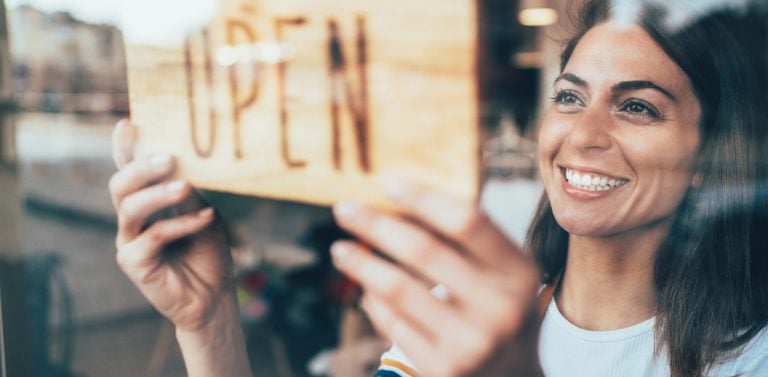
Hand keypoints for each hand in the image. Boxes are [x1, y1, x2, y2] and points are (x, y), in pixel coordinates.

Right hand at [109, 120, 233, 331]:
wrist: (214, 296)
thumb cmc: (207, 251)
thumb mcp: (203, 213)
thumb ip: (189, 192)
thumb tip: (181, 163)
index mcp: (146, 201)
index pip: (130, 169)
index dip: (125, 148)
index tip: (128, 123)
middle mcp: (132, 218)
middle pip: (121, 185)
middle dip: (141, 167)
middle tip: (169, 158)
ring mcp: (129, 240)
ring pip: (130, 208)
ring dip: (158, 194)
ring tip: (185, 186)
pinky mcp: (134, 263)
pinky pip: (153, 236)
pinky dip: (181, 225)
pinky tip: (205, 218)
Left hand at [331, 180, 541, 376]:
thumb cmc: (499, 309)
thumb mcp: (503, 274)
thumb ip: (465, 241)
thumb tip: (398, 202)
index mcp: (518, 272)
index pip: (467, 221)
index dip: (423, 198)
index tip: (386, 183)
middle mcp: (501, 307)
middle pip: (424, 251)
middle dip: (376, 225)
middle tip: (343, 210)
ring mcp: (472, 343)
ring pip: (398, 289)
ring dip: (362, 263)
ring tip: (340, 250)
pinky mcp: (444, 368)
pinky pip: (393, 323)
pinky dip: (373, 301)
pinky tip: (365, 288)